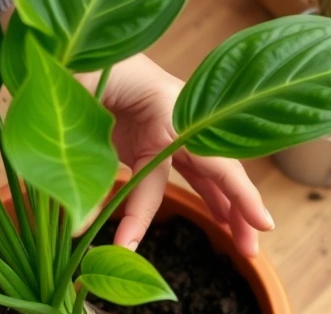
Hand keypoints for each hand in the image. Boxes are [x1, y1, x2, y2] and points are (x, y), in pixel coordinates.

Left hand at [82, 55, 274, 257]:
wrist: (66, 44)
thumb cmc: (72, 63)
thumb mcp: (77, 109)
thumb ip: (81, 164)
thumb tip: (78, 226)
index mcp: (169, 106)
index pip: (210, 159)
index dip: (237, 194)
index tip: (265, 224)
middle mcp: (175, 117)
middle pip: (217, 168)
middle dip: (239, 210)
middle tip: (252, 251)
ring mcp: (162, 127)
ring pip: (203, 172)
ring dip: (222, 206)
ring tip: (242, 243)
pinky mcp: (144, 137)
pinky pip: (175, 173)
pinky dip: (196, 194)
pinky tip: (214, 216)